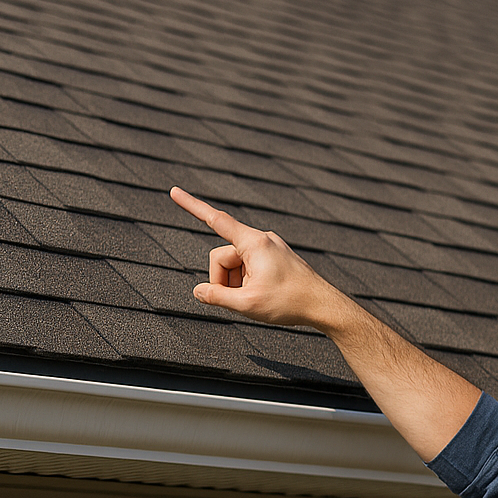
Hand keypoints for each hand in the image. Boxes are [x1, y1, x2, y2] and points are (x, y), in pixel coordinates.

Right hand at [171, 187, 355, 333]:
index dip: (192, 206)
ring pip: (235, 265)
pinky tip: (265, 295)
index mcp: (254, 243)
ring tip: (259, 298)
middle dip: (223, 280)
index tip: (173, 191)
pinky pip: (249, 268)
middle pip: (222, 257)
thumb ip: (216, 296)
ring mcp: (269, 248)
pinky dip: (248, 283)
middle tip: (242, 300)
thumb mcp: (247, 304)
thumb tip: (199, 291)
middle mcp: (262, 239)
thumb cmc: (290, 302)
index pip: (216, 220)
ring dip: (237, 284)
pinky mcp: (274, 258)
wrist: (324, 306)